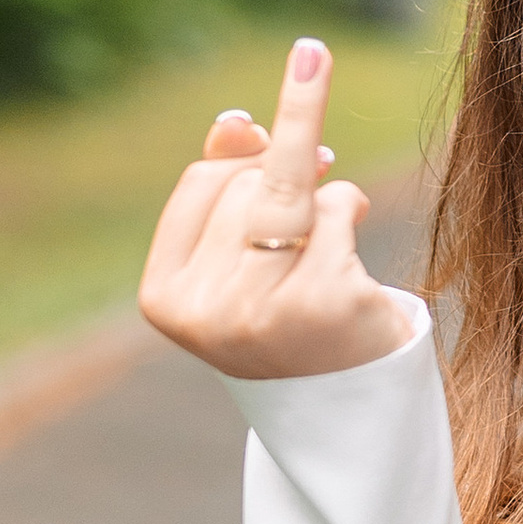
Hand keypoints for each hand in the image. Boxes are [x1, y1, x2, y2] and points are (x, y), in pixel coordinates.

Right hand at [138, 38, 412, 380]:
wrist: (347, 404)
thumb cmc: (289, 316)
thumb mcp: (240, 257)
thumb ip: (228, 183)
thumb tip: (236, 120)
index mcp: (165, 299)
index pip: (202, 179)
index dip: (247, 151)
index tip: (279, 119)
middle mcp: (206, 311)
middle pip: (247, 184)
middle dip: (288, 178)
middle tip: (315, 200)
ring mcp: (263, 309)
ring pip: (290, 188)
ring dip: (324, 192)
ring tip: (339, 229)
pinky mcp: (324, 304)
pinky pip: (336, 207)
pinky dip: (352, 210)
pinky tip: (356, 258)